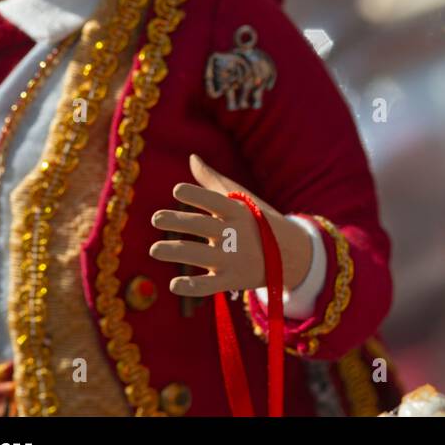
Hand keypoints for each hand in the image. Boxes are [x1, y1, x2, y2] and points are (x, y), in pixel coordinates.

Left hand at [149, 154, 313, 297]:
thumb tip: (192, 157)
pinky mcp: (232, 280)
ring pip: (200, 255)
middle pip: (202, 226)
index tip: (176, 190)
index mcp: (237, 211)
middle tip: (155, 218)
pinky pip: (209, 285)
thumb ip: (212, 181)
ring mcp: (233, 258)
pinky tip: (173, 284)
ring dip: (176, 251)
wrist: (290, 254)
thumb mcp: (240, 199)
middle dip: (178, 221)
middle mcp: (235, 233)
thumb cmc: (257, 220)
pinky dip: (192, 287)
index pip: (214, 200)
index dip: (196, 194)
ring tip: (154, 249)